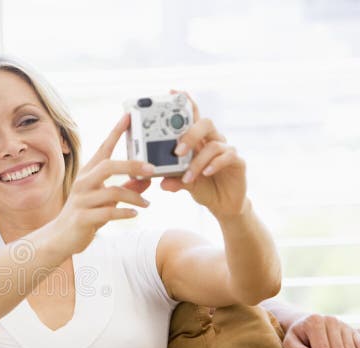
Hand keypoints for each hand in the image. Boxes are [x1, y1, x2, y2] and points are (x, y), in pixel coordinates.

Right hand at [55, 114, 152, 253]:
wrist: (60, 237)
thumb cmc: (84, 215)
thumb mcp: (105, 200)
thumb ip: (125, 188)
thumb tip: (147, 181)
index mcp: (88, 174)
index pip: (103, 148)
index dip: (116, 132)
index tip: (128, 117)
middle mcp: (83, 183)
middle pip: (109, 166)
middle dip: (132, 165)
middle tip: (152, 170)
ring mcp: (82, 200)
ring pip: (113, 192)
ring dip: (135, 197)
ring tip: (147, 203)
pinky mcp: (83, 218)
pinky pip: (109, 213)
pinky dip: (125, 213)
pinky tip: (134, 214)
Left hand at [157, 91, 247, 218]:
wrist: (222, 204)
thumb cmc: (202, 186)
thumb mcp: (183, 183)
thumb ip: (173, 179)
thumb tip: (162, 183)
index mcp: (197, 140)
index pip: (192, 117)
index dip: (186, 102)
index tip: (174, 92)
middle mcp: (212, 140)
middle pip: (205, 123)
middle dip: (189, 134)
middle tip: (176, 151)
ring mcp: (225, 150)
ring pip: (213, 145)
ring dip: (197, 162)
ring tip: (187, 177)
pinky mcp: (237, 162)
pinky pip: (227, 156)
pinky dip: (215, 164)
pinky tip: (206, 173)